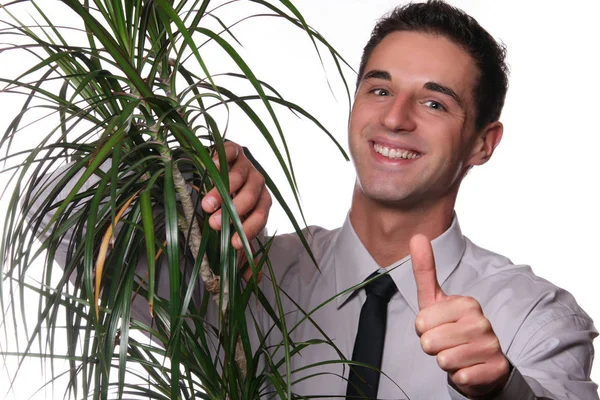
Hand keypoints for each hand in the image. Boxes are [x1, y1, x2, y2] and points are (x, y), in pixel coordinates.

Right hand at [201, 141, 271, 250]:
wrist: (220, 170)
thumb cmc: (228, 203)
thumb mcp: (235, 225)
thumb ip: (243, 248)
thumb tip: (253, 278)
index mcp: (262, 202)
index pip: (261, 217)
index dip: (248, 231)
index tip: (233, 245)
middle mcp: (257, 182)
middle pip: (251, 196)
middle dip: (234, 212)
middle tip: (214, 224)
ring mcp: (246, 164)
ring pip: (239, 176)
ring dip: (223, 192)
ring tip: (206, 204)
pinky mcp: (233, 149)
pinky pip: (231, 151)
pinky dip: (222, 160)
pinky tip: (212, 169)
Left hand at [410, 234, 509, 396]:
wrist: (480, 363)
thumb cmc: (451, 329)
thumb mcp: (434, 301)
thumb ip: (425, 270)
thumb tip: (417, 235)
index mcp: (466, 303)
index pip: (421, 321)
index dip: (423, 330)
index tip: (436, 326)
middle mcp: (481, 322)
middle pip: (430, 342)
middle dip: (432, 347)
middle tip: (445, 343)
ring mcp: (491, 345)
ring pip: (444, 360)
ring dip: (445, 361)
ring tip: (456, 354)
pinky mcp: (496, 368)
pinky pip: (460, 376)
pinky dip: (459, 376)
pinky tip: (468, 368)